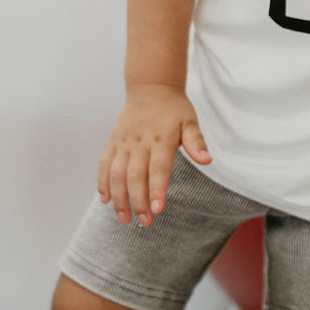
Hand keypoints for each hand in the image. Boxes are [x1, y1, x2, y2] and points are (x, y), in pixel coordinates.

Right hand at [98, 85, 210, 226]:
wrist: (151, 87)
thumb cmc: (174, 108)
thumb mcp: (190, 121)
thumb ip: (196, 141)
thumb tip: (207, 160)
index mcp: (161, 139)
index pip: (158, 169)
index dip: (157, 190)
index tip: (157, 210)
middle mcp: (140, 143)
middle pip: (136, 176)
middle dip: (138, 202)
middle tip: (144, 222)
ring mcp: (124, 143)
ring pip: (117, 174)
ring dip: (119, 198)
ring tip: (124, 218)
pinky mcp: (113, 142)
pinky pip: (104, 164)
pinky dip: (103, 183)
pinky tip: (106, 200)